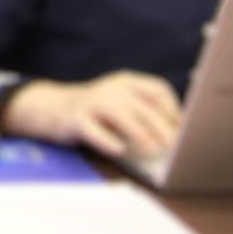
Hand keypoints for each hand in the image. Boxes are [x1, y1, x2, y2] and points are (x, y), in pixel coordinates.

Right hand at [1, 71, 182, 157]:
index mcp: (126, 81)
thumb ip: (145, 114)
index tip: (182, 130)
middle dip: (163, 129)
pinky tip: (119, 149)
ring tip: (153, 152)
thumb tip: (174, 139)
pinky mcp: (75, 118)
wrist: (50, 107)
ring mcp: (92, 102)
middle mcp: (111, 87)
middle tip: (175, 148)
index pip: (158, 90)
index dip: (174, 110)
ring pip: (122, 116)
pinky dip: (108, 141)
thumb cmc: (96, 112)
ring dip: (142, 136)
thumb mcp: (121, 103)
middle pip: (144, 106)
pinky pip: (94, 131)